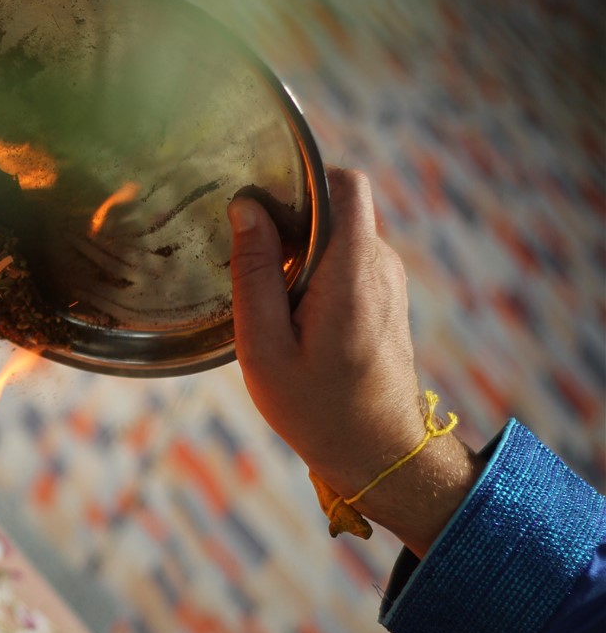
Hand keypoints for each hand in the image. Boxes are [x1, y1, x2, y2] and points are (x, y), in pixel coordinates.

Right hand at [227, 167, 481, 556]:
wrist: (380, 454)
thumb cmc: (317, 409)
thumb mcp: (265, 348)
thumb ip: (254, 274)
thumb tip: (245, 208)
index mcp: (352, 271)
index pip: (343, 184)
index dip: (301, 179)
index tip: (258, 204)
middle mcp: (380, 265)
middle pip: (335, 207)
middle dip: (288, 220)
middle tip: (245, 259)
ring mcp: (387, 280)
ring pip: (337, 235)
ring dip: (298, 251)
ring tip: (264, 295)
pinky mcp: (384, 297)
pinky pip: (344, 261)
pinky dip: (312, 272)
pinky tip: (286, 313)